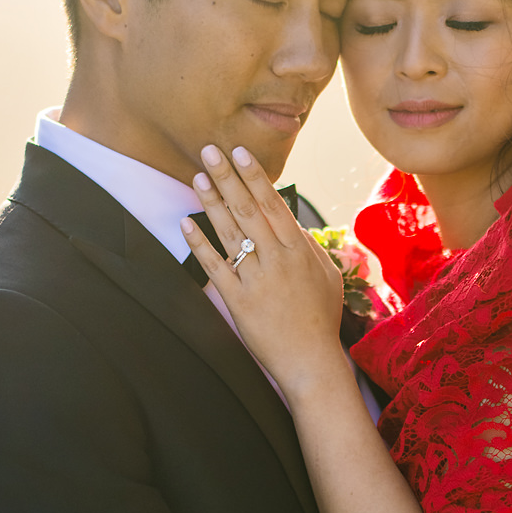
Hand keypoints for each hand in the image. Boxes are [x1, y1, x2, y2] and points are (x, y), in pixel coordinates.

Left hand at [181, 144, 350, 397]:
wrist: (311, 362)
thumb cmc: (321, 319)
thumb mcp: (326, 276)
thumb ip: (308, 246)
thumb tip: (290, 220)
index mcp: (299, 251)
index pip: (273, 204)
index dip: (255, 176)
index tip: (240, 152)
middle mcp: (277, 259)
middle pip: (248, 210)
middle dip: (228, 177)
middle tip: (210, 150)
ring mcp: (256, 279)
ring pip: (230, 232)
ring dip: (211, 202)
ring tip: (198, 176)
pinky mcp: (238, 300)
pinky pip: (214, 266)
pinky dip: (199, 244)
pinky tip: (186, 224)